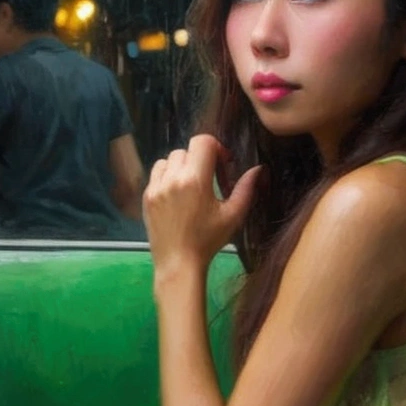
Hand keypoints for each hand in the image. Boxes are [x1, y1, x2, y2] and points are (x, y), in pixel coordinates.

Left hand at [143, 134, 262, 278]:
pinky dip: (168, 177)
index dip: (216, 148)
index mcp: (194, 180)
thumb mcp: (233, 216)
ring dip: (182, 166)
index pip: (203, 142)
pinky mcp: (146, 196)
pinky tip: (177, 196)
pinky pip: (157, 174)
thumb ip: (246, 189)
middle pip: (186, 149)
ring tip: (191, 186)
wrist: (178, 264)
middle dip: (200, 159)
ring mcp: (155, 187)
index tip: (223, 166)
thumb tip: (259, 169)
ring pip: (169, 159)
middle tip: (210, 179)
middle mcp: (172, 178)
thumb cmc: (208, 241)